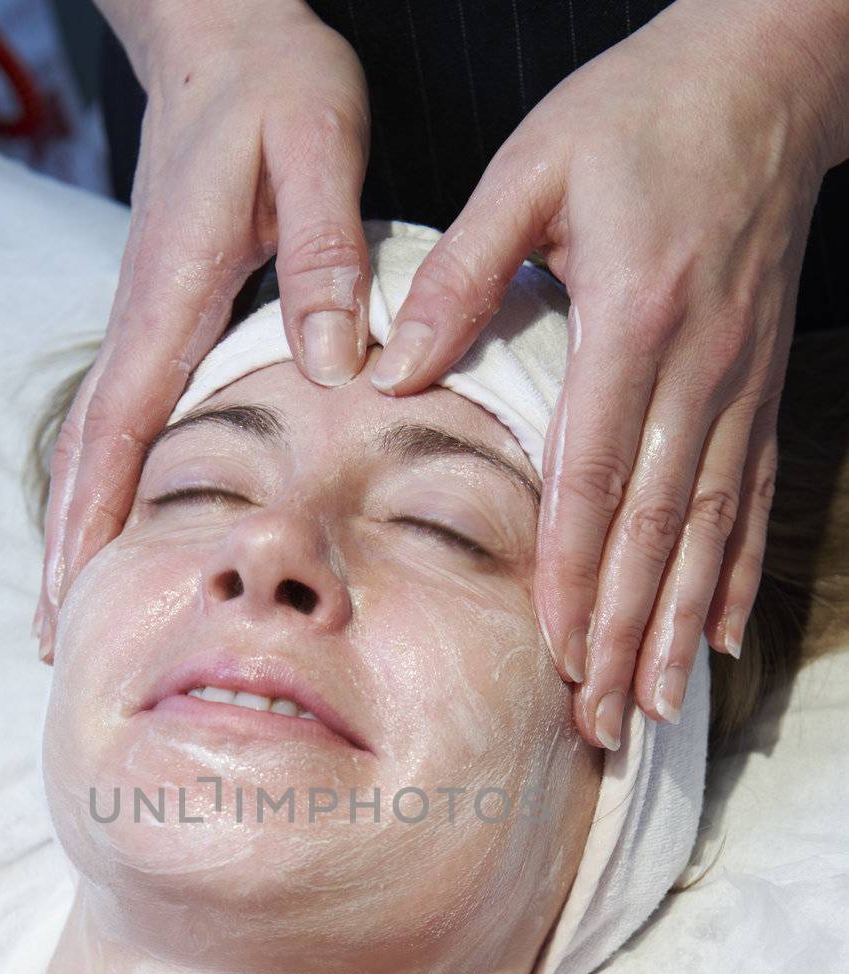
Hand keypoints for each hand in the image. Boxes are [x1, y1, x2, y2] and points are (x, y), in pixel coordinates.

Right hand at [35, 0, 372, 662]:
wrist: (227, 33)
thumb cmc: (275, 85)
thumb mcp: (318, 145)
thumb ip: (326, 251)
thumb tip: (338, 365)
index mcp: (173, 292)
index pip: (121, 426)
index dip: (95, 517)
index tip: (74, 593)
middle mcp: (145, 318)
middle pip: (88, 453)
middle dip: (65, 547)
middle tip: (51, 637)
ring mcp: (148, 320)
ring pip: (98, 441)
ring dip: (78, 523)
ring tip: (70, 604)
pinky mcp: (165, 317)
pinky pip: (126, 417)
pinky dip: (107, 480)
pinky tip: (118, 523)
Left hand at [365, 0, 838, 749]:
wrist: (767, 72)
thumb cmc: (638, 112)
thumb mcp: (531, 167)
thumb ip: (460, 273)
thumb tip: (388, 369)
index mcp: (632, 319)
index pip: (595, 475)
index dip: (572, 573)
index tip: (552, 652)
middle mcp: (697, 367)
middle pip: (656, 528)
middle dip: (624, 632)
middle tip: (600, 720)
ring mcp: (739, 383)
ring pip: (711, 529)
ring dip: (680, 627)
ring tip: (655, 708)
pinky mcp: (760, 384)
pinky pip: (754, 496)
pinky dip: (737, 574)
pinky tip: (720, 638)